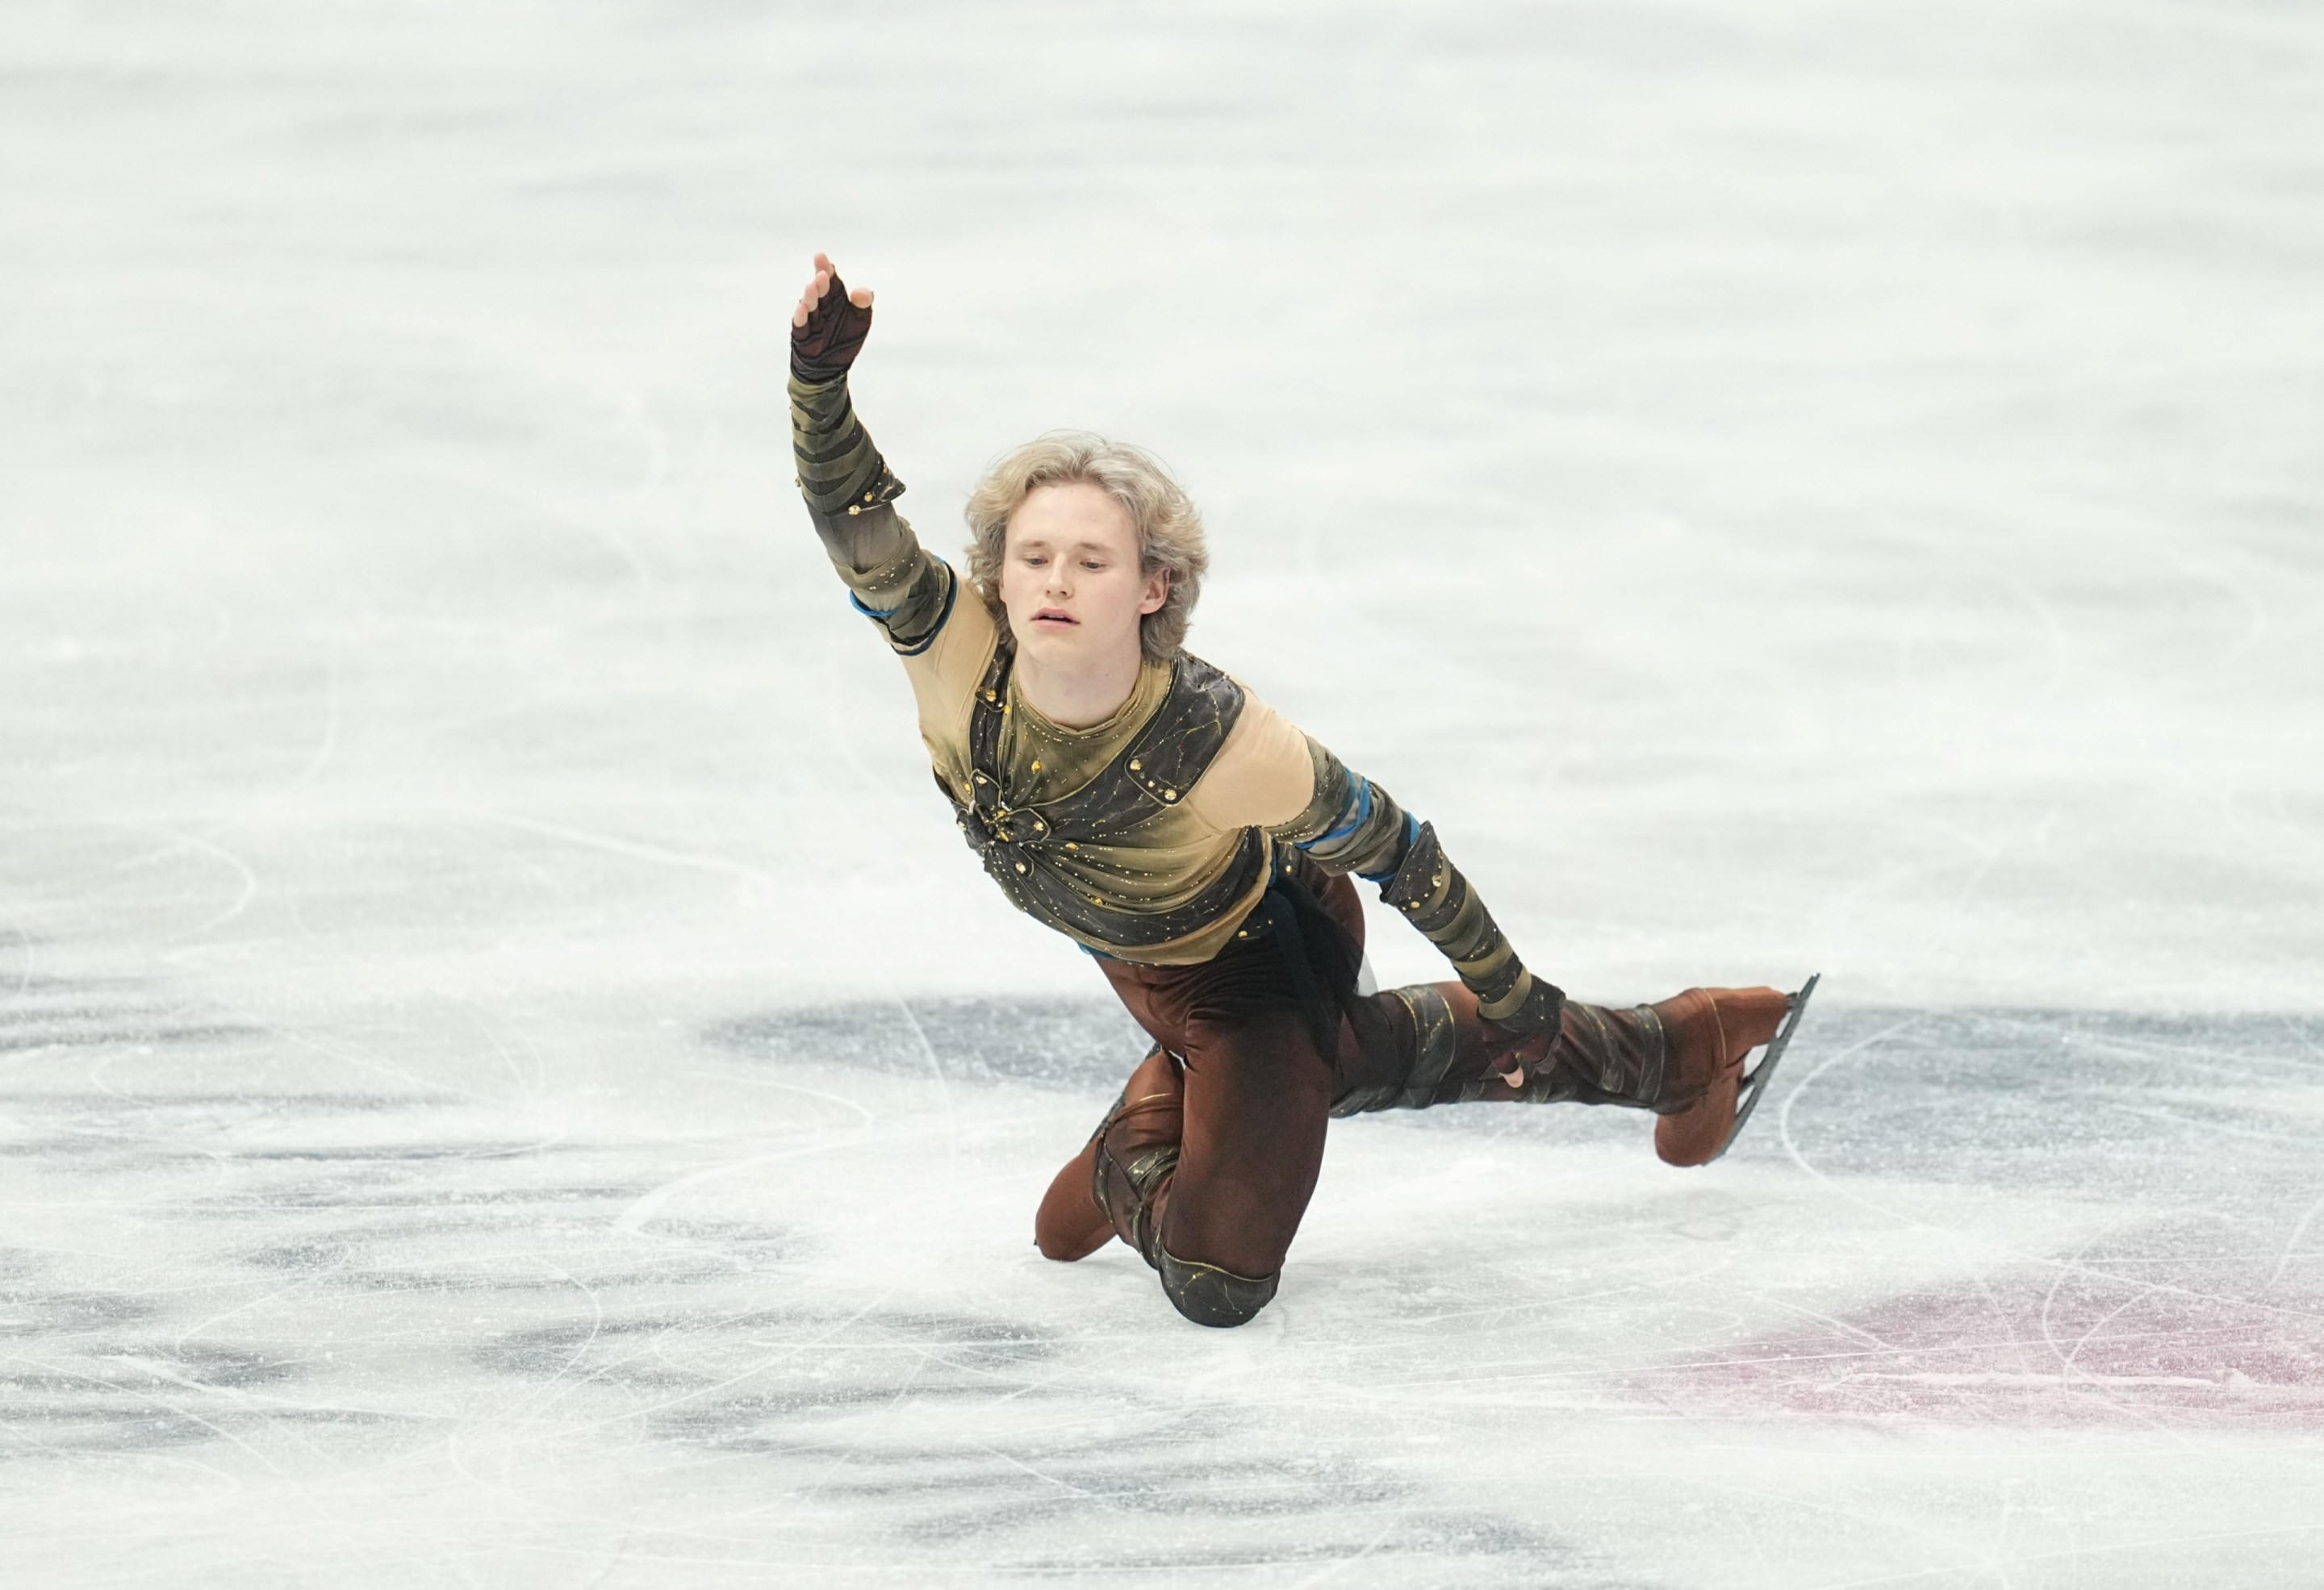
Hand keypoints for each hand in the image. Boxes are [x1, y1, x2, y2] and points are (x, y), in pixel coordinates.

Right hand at [791, 251, 874, 379]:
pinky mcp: (803, 337)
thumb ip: (863, 305)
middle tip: (821, 274)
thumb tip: (864, 292)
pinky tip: (803, 308)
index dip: (826, 269)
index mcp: (835, 299)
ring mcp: (811, 321)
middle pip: (820, 291)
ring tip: (812, 287)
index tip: (821, 257)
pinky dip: (801, 317)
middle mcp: (821, 307)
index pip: (831, 281)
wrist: (831, 368)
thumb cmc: (845, 339)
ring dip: (810, 297)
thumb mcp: (861, 321)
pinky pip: (801, 326)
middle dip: (820, 282)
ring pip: (809, 306)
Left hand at [1481, 980, 1560, 1086]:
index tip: (1531, 1059)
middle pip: (1551, 1044)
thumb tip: (1517, 1084)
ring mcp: (1557, 1015)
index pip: (1546, 1064)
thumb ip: (1508, 1068)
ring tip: (1528, 1020)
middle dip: (1541, 1044)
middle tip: (1526, 1037)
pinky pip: (1555, 1006)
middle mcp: (1555, 1035)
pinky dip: (1547, 1006)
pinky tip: (1534, 1003)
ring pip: (1554, 1025)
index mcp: (1542, 1050)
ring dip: (1544, 1025)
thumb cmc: (1497, 1022)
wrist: (1503, 988)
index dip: (1539, 1064)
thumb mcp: (1496, 1050)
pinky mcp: (1556, 997)